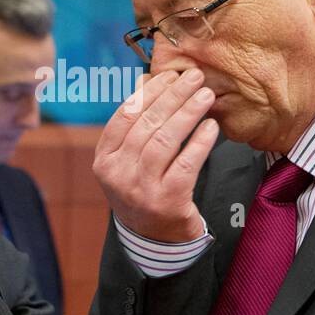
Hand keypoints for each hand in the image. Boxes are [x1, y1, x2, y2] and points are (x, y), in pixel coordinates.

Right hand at [92, 68, 218, 242]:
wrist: (154, 239)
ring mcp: (141, 190)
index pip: (125, 116)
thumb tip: (148, 81)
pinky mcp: (167, 202)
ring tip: (206, 96)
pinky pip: (186, 164)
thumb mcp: (129, 160)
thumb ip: (136, 124)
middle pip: (147, 124)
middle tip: (195, 77)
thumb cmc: (144, 189)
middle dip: (174, 96)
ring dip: (188, 113)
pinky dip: (199, 143)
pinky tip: (211, 127)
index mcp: (104, 159)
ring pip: (165, 141)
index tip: (170, 75)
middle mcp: (117, 175)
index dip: (149, 92)